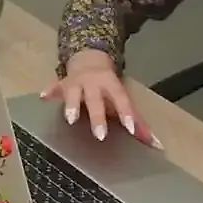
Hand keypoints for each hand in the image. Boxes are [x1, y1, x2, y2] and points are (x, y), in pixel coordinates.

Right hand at [40, 50, 162, 147]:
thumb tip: (158, 146)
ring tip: (70, 119)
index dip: (126, 114)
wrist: (88, 56)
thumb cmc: (107, 85)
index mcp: (111, 85)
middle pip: (95, 100)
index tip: (131, 129)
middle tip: (100, 136)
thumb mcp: (122, 98)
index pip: (121, 100)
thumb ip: (138, 121)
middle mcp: (93, 83)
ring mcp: (76, 82)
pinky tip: (43, 96)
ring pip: (73, 92)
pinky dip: (49, 91)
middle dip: (97, 116)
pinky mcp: (62, 83)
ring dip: (71, 105)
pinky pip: (55, 87)